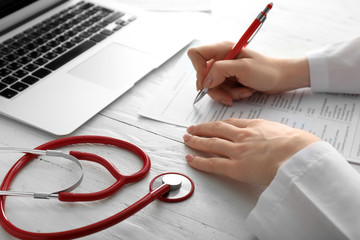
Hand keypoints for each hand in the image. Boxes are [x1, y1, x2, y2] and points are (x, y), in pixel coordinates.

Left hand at [183, 118, 319, 185]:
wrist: (300, 155)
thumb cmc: (299, 145)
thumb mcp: (286, 132)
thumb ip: (274, 134)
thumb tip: (277, 138)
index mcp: (255, 126)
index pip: (231, 123)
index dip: (218, 124)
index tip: (213, 124)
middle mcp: (243, 136)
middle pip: (217, 130)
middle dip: (202, 129)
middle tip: (192, 129)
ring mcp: (238, 151)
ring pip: (211, 143)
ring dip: (197, 141)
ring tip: (187, 139)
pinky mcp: (236, 167)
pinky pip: (213, 164)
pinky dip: (199, 162)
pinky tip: (191, 160)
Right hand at [188, 41, 309, 105]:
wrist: (282, 78)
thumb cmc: (267, 70)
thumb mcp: (243, 68)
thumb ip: (220, 70)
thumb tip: (205, 81)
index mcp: (223, 49)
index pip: (196, 55)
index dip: (198, 70)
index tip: (208, 82)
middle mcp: (221, 58)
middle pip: (203, 76)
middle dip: (216, 89)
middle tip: (229, 96)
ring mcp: (225, 70)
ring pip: (212, 86)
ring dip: (227, 93)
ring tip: (243, 92)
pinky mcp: (229, 79)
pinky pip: (222, 91)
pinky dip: (232, 95)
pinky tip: (244, 92)